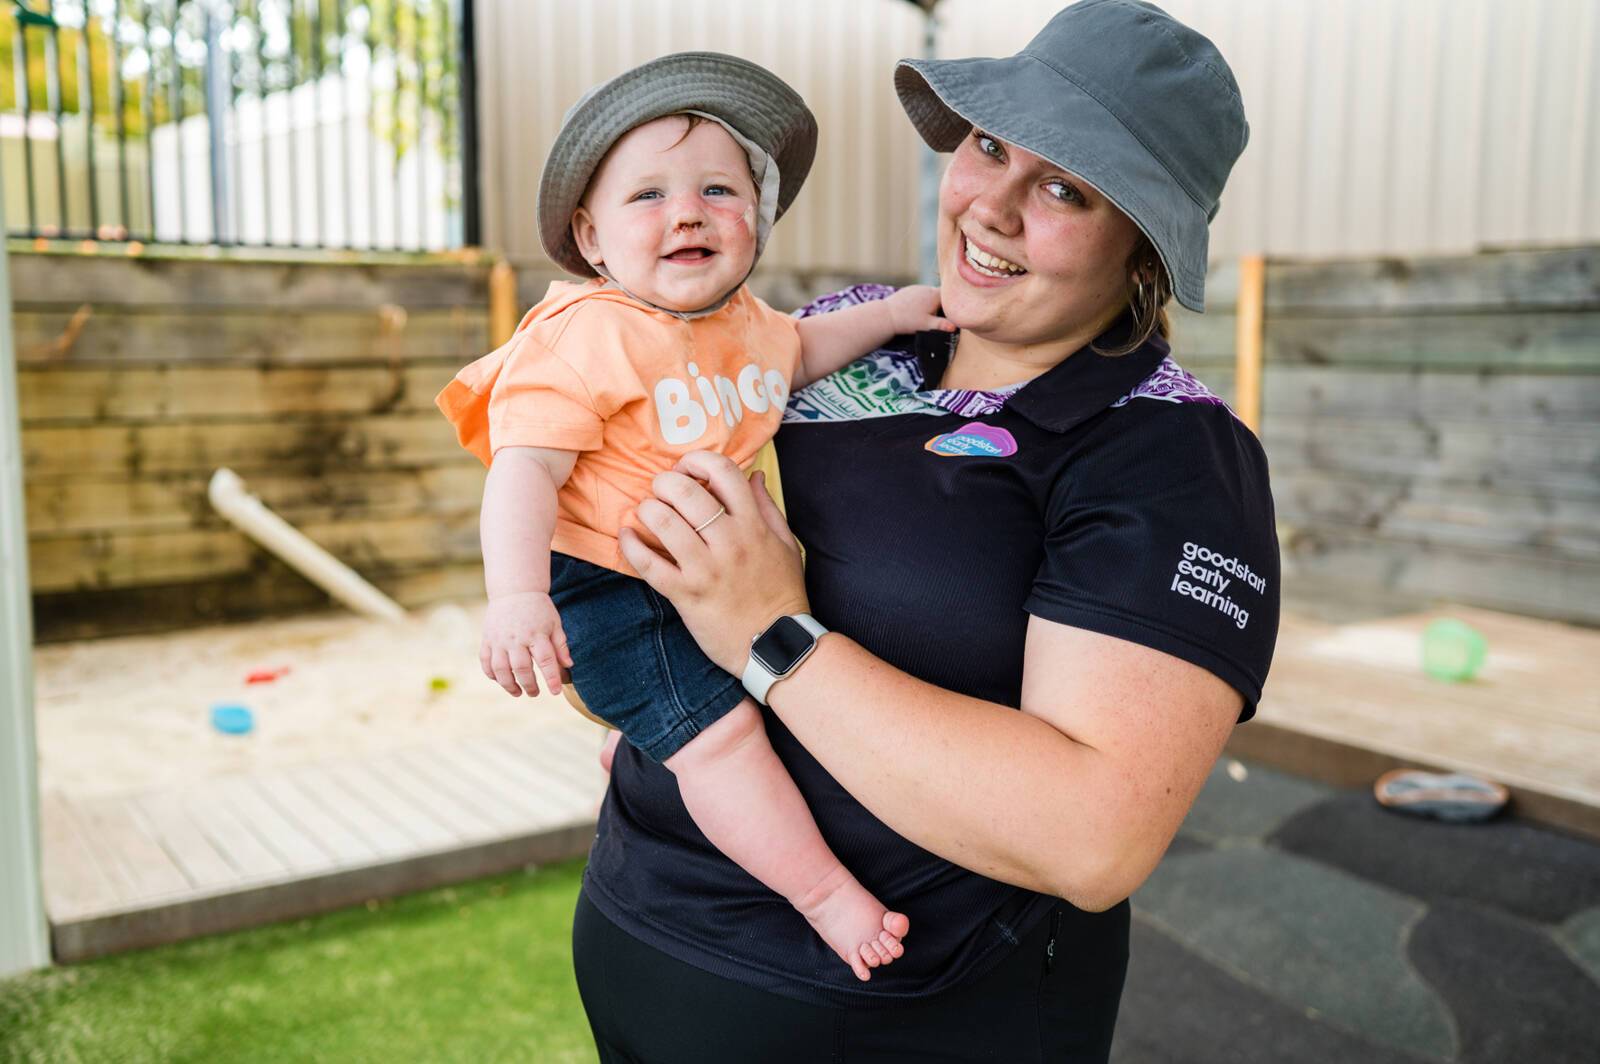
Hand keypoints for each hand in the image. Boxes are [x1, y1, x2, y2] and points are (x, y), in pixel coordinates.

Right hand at [479, 590, 574, 696]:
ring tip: (517, 692)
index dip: (551, 678)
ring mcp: (499, 639)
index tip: (555, 691)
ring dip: (508, 685)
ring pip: (500, 669)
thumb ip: (561, 645)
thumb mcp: (555, 623)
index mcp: (536, 634)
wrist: (515, 590)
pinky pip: (485, 661)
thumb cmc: (539, 609)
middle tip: (535, 693)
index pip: (545, 660)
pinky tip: (500, 680)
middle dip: (529, 685)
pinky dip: (491, 674)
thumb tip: (568, 666)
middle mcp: (516, 638)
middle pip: (521, 668)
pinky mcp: (487, 639)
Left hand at [618, 451, 808, 674]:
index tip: (688, 469)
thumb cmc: (781, 593)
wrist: (776, 644)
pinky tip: (626, 535)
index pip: (724, 471)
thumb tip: (754, 475)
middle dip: (665, 482)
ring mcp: (705, 569)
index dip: (698, 461)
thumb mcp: (786, 545)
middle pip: (685, 491)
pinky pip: (648, 564)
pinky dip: (630, 545)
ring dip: (648, 509)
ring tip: (648, 512)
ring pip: (663, 521)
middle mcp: (729, 541)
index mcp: (753, 525)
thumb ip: (767, 508)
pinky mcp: (686, 594)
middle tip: (661, 490)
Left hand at [885, 284, 954, 335]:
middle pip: (941, 294)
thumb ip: (942, 325)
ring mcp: (917, 287)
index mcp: (934, 295)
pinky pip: (920, 294)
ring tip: (927, 315)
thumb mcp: (926, 325)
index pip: (950, 295)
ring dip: (931, 302)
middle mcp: (927, 288)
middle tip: (941, 316)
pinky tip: (916, 310)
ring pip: (930, 294)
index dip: (954, 303)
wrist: (886, 315)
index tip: (955, 312)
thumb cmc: (907, 321)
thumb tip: (955, 326)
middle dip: (942, 304)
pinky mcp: (909, 290)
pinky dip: (921, 301)